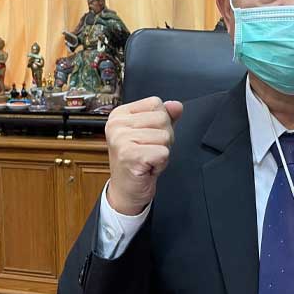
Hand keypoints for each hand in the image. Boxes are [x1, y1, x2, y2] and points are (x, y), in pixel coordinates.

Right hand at [104, 96, 183, 214]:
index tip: (148, 137)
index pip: (156, 103)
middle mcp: (116, 125)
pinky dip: (161, 163)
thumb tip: (176, 105)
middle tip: (149, 150)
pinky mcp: (129, 156)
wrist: (127, 190)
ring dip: (162, 151)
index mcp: (120, 114)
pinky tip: (148, 167)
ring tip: (148, 159)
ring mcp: (120, 140)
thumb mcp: (152, 133)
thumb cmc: (138, 161)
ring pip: (165, 136)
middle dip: (164, 138)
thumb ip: (165, 116)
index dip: (161, 122)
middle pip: (162, 118)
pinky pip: (163, 152)